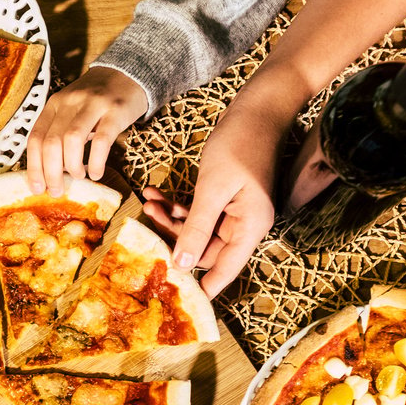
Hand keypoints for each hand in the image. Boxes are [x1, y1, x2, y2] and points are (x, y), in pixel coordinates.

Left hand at [25, 66, 147, 195]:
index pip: (35, 138)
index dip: (34, 167)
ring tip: (79, 177)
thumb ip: (58, 133)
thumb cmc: (95, 100)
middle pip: (51, 143)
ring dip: (73, 166)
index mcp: (54, 104)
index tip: (36, 188)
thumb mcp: (70, 110)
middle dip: (51, 173)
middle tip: (57, 191)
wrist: (127, 73)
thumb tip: (49, 172)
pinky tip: (96, 173)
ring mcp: (92, 105)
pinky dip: (96, 161)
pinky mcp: (115, 111)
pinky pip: (102, 141)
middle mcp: (69, 102)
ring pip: (72, 140)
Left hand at [146, 97, 293, 297]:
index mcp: (250, 228)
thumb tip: (182, 264)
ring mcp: (235, 213)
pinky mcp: (225, 199)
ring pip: (197, 232)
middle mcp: (245, 226)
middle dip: (174, 240)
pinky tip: (155, 194)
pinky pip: (198, 213)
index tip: (173, 296)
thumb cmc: (240, 144)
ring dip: (170, 219)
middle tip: (147, 224)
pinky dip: (177, 206)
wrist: (258, 108)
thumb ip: (197, 228)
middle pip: (205, 252)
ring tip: (147, 202)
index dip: (201, 287)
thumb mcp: (212, 189)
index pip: (224, 271)